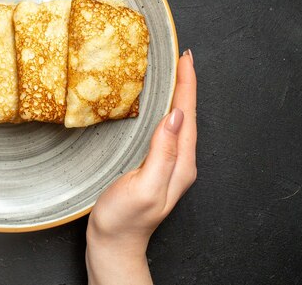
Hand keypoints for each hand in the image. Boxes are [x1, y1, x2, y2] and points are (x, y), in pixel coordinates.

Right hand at [86, 50, 196, 284]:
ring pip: (176, 121)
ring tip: (172, 73)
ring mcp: (167, 164)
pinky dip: (163, 109)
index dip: (187, 85)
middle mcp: (179, 162)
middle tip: (180, 58)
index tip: (185, 59)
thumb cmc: (124, 219)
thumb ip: (162, 153)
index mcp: (180, 163)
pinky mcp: (153, 165)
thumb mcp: (143, 187)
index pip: (188, 115)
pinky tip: (156, 105)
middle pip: (186, 114)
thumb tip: (175, 116)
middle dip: (185, 84)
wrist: (113, 242)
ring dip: (176, 95)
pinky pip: (164, 130)